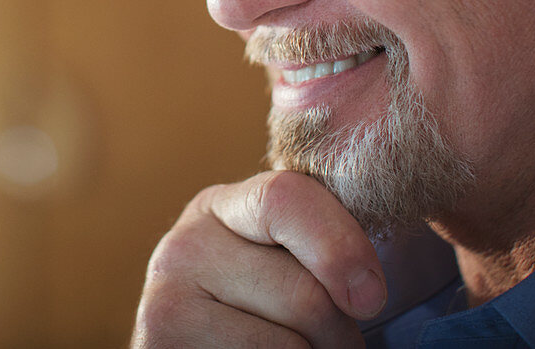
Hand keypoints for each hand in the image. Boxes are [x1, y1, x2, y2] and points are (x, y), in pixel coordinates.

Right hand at [131, 170, 386, 347]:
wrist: (208, 346)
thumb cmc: (265, 315)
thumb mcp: (284, 264)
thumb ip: (318, 246)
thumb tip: (369, 290)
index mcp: (222, 208)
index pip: (285, 199)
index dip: (340, 247)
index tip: (371, 298)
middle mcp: (184, 246)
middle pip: (304, 293)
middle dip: (339, 334)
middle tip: (332, 344)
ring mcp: (166, 302)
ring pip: (290, 346)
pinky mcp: (163, 345)